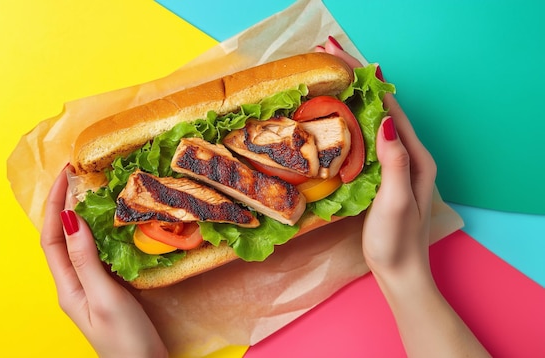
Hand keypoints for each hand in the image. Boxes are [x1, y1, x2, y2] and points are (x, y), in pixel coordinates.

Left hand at [40, 167, 167, 357]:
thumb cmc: (125, 340)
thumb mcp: (104, 298)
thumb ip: (86, 259)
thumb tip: (68, 218)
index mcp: (67, 287)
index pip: (51, 238)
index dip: (54, 205)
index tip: (66, 175)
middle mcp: (74, 284)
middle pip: (61, 238)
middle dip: (64, 204)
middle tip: (77, 175)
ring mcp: (91, 287)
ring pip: (79, 243)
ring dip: (82, 215)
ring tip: (92, 190)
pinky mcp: (109, 289)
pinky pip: (97, 253)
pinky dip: (101, 232)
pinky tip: (113, 222)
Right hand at [317, 35, 435, 276]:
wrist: (399, 273)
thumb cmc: (397, 241)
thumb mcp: (396, 201)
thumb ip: (395, 162)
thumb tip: (386, 121)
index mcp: (416, 158)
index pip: (393, 111)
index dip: (372, 84)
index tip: (348, 62)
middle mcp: (408, 158)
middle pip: (384, 114)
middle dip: (360, 88)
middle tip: (332, 66)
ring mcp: (395, 167)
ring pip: (374, 127)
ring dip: (355, 105)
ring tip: (331, 86)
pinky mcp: (382, 178)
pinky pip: (367, 145)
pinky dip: (352, 129)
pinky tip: (336, 125)